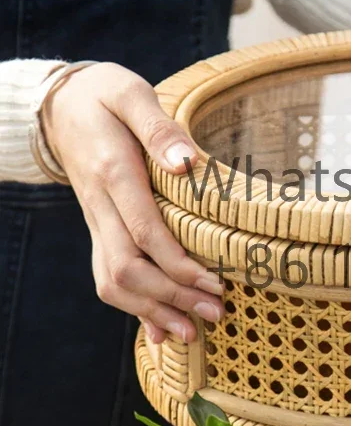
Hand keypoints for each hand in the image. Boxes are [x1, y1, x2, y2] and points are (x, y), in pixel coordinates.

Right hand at [42, 62, 224, 343]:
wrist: (59, 106)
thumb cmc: (104, 97)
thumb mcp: (130, 94)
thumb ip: (158, 126)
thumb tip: (186, 162)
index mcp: (113, 173)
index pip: (144, 231)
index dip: (179, 264)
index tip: (215, 283)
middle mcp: (100, 205)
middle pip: (128, 267)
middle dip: (173, 297)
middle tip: (216, 314)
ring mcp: (96, 222)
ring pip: (113, 281)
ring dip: (153, 311)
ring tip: (193, 332)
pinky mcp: (99, 230)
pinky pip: (109, 276)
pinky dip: (135, 308)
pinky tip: (159, 330)